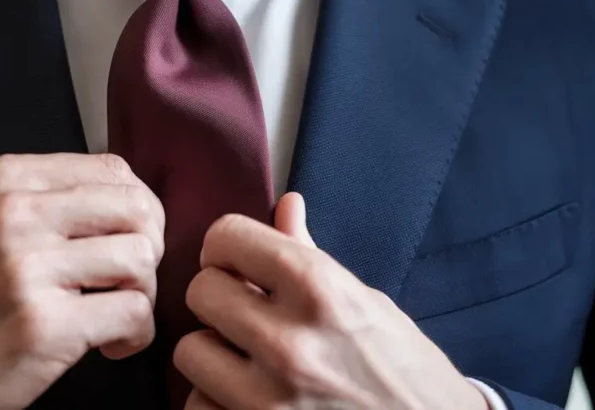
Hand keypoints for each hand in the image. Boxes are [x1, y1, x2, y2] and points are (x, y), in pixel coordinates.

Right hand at [0, 154, 163, 409]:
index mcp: (6, 179)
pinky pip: (134, 312)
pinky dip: (135, 335)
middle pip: (137, 208)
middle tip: (126, 281)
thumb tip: (138, 197)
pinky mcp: (43, 324)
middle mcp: (13, 214)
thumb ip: (56, 198)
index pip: (114, 170)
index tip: (122, 242)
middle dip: (148, 248)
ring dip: (142, 295)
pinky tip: (109, 345)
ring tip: (112, 314)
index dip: (138, 210)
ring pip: (141, 258)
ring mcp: (26, 268)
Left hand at [175, 193, 487, 409]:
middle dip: (219, 299)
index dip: (227, 248)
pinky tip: (250, 399)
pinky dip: (216, 403)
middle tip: (245, 314)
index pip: (226, 236)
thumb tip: (285, 204)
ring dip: (214, 355)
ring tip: (249, 361)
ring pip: (190, 352)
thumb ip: (309, 256)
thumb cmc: (404, 370)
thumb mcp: (366, 302)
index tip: (237, 264)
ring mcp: (268, 398)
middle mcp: (290, 341)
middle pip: (200, 292)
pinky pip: (198, 405)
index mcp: (320, 290)